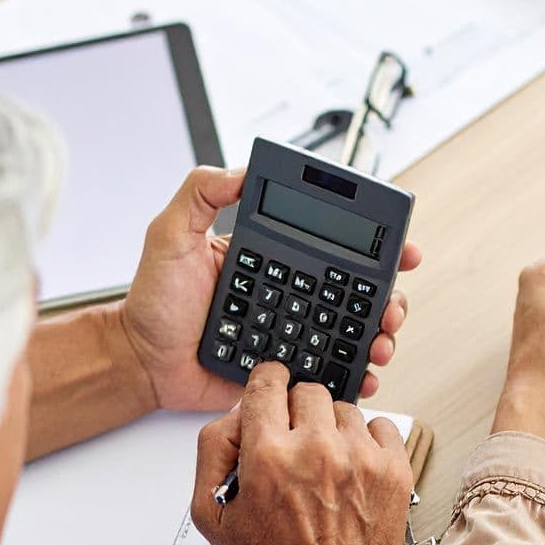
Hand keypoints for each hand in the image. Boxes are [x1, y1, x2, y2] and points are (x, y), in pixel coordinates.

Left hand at [119, 167, 422, 410]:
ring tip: (379, 344)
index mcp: (273, 257)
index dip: (374, 245)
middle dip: (388, 297)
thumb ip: (200, 195)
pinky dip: (353, 376)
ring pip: (351, 333)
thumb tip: (240, 168)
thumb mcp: (170, 235)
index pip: (331, 243)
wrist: (142, 363)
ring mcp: (290, 332)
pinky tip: (361, 376)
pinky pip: (328, 373)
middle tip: (392, 307)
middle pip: (356, 291)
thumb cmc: (152, 302)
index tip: (402, 249)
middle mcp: (289, 293)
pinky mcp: (285, 371)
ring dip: (378, 336)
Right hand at [190, 363, 413, 544]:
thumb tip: (238, 411)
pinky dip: (367, 441)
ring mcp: (361, 457)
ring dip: (332, 428)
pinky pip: (381, 426)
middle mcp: (317, 449)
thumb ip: (213, 449)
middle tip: (295, 443)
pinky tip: (352, 468)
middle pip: (308, 390)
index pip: (267, 382)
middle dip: (297, 411)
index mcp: (269, 454)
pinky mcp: (394, 470)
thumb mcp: (210, 513)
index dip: (267, 384)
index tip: (272, 390)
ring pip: (344, 408)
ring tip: (324, 466)